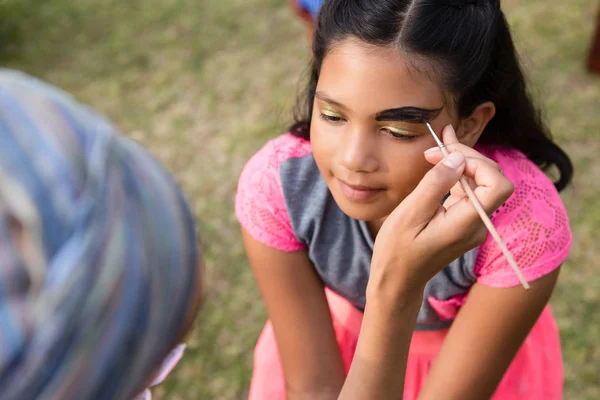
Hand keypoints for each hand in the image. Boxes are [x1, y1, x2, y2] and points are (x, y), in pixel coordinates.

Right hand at [368, 125, 513, 299]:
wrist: (398, 280)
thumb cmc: (397, 251)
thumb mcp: (409, 214)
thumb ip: (435, 184)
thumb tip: (458, 157)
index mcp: (466, 224)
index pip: (497, 185)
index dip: (478, 163)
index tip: (446, 154)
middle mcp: (477, 225)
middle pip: (491, 179)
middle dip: (467, 157)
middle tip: (436, 146)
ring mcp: (473, 224)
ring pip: (481, 183)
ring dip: (461, 163)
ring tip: (435, 150)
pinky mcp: (464, 222)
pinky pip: (469, 192)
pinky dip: (456, 175)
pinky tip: (438, 164)